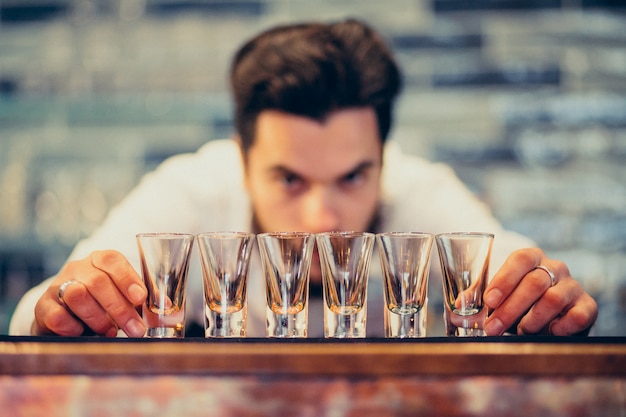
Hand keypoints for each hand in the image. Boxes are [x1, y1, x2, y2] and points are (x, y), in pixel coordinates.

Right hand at [33, 250, 146, 336]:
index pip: (112, 260)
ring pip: (77, 295)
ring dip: (99, 318)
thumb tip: (167, 310)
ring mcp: (57, 286)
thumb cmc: (103, 304)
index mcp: (100, 260)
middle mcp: (78, 268)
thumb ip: (144, 302)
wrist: (65, 317)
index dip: (127, 278)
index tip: (141, 297)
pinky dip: (73, 327)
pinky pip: (57, 315)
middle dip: (120, 308)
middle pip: (98, 282)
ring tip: (110, 332)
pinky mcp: (43, 307)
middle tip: (137, 329)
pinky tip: (83, 333)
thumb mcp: (124, 298)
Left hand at [483, 248, 597, 335]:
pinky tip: (548, 333)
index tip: (489, 301)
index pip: (520, 260)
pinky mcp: (587, 306)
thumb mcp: (498, 295)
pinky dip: (561, 327)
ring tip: (519, 333)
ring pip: (553, 299)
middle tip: (493, 327)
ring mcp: (572, 286)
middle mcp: (555, 268)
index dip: (504, 279)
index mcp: (531, 258)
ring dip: (531, 320)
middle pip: (534, 282)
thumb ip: (477, 300)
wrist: (553, 313)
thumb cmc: (518, 299)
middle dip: (510, 308)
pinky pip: (578, 316)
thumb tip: (456, 312)